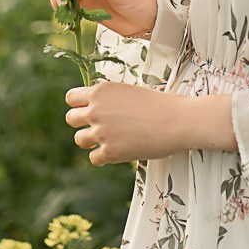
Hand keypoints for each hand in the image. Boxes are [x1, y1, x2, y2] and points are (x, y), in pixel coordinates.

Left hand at [65, 84, 236, 164]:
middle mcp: (96, 110)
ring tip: (109, 140)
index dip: (79, 105)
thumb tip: (95, 108)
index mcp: (101, 90)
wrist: (178, 121)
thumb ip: (109, 99)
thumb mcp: (129, 91)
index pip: (71, 98)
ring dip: (91, 141)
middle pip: (70, 119)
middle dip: (82, 124)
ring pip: (79, 140)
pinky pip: (94, 158)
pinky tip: (118, 151)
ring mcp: (101, 132)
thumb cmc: (160, 104)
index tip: (89, 111)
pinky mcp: (109, 152)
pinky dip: (104, 157)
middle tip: (99, 127)